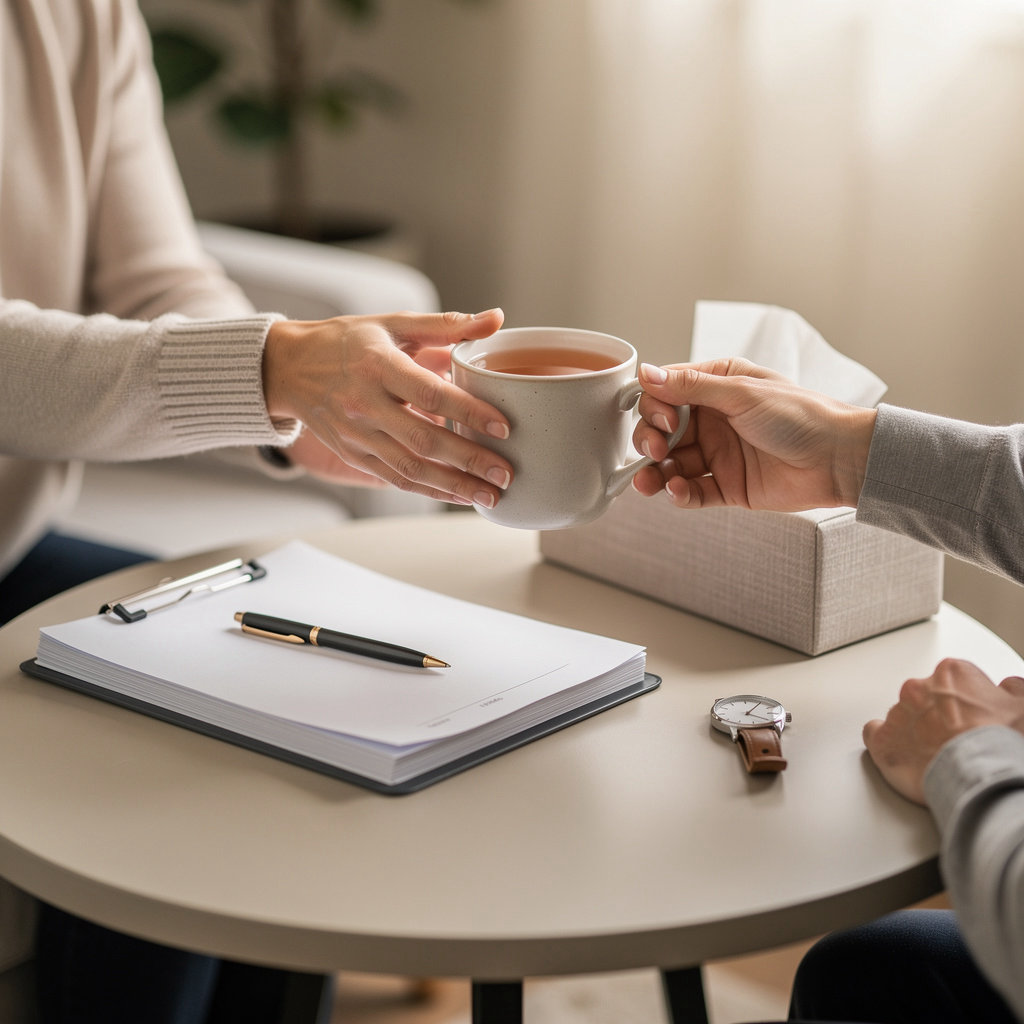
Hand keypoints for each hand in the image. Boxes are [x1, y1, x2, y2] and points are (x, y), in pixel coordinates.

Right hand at [263, 309, 513, 505]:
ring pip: (410, 468)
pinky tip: (459, 496)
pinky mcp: (354, 455)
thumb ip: (447, 325)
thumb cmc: (348, 342)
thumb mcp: (394, 324)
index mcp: (378, 365)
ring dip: (454, 486)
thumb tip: (496, 319)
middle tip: (506, 473)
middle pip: (424, 440)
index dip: (469, 412)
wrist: (289, 368)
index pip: (430, 393)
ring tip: (491, 496)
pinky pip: (395, 479)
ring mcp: (357, 435)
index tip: (505, 427)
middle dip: (469, 460)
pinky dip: (430, 491)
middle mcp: (364, 404)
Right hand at [631, 358, 876, 511]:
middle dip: (651, 441)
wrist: (839, 459)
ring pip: (671, 465)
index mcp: (717, 387)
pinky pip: (692, 492)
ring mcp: (720, 454)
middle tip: (659, 451)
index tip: (665, 420)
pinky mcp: (728, 486)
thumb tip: (647, 372)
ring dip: (655, 473)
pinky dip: (679, 493)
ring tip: (651, 483)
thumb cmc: (801, 415)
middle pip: (662, 431)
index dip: (654, 407)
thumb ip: (691, 386)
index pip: (666, 393)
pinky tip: (677, 491)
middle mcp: (713, 420)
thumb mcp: (741, 393)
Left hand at [862, 659, 1023, 803]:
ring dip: (915, 731)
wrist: (981, 774)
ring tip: (937, 754)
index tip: (971, 717)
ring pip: (902, 718)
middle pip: (924, 698)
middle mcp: (918, 688)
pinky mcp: (882, 741)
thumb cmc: (1000, 742)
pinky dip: (885, 743)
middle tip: (956, 738)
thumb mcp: (1023, 707)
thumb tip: (1009, 686)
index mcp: (951, 673)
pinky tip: (901, 753)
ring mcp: (898, 714)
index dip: (964, 703)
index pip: (952, 682)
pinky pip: (875, 735)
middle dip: (937, 716)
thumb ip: (1014, 690)